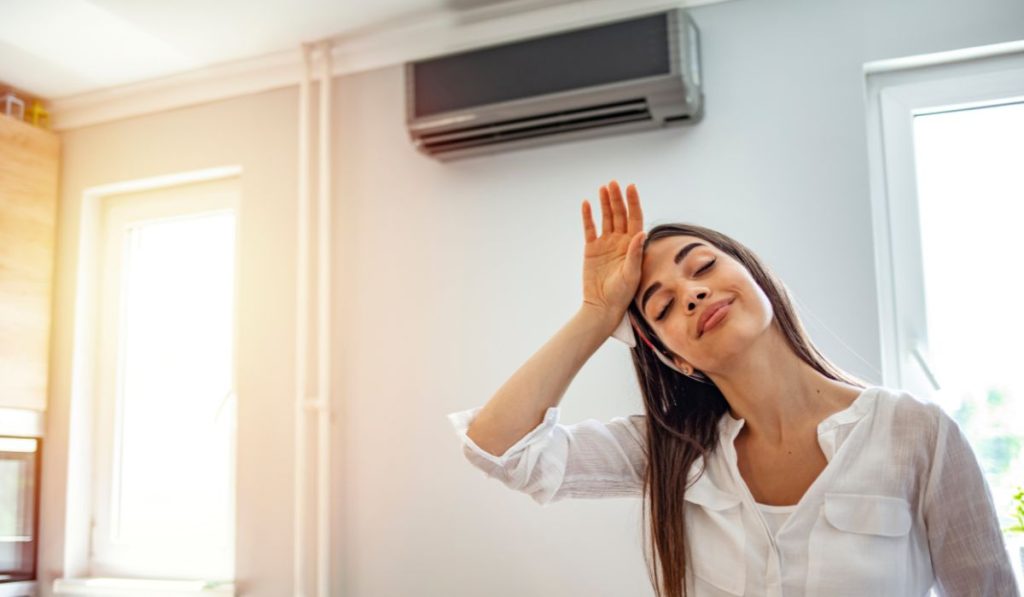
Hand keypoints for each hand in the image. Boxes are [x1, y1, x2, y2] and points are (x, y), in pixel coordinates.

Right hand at [580, 180, 645, 321]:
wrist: (603, 305)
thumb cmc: (622, 293)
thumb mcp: (631, 274)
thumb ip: (635, 253)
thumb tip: (641, 233)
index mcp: (633, 245)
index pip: (635, 218)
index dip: (633, 202)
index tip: (631, 187)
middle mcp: (620, 241)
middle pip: (620, 214)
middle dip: (617, 198)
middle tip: (613, 183)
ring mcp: (606, 244)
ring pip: (606, 218)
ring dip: (605, 203)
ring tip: (603, 188)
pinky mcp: (592, 249)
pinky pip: (590, 228)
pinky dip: (588, 216)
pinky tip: (587, 204)